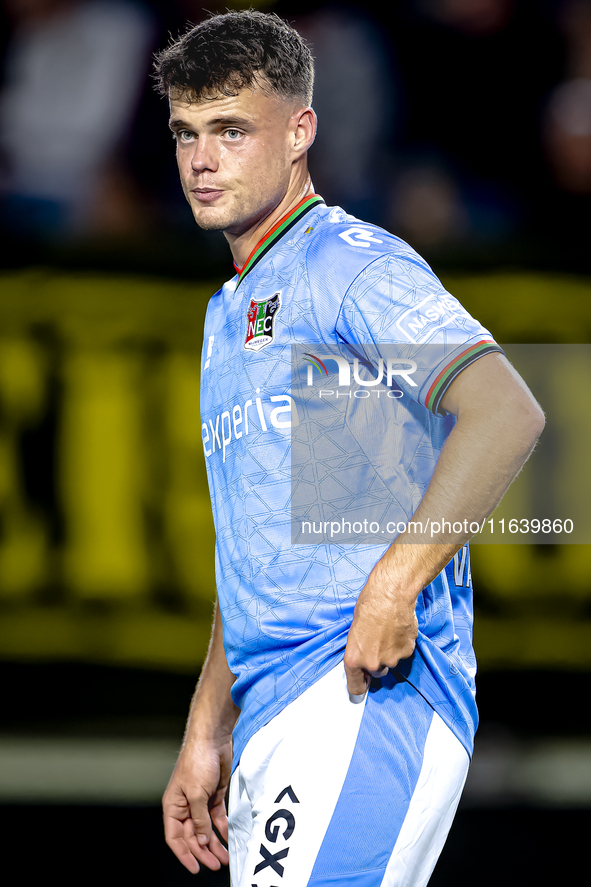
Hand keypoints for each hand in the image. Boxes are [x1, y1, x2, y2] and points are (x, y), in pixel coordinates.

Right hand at [163, 736, 232, 873]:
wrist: (212, 739)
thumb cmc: (197, 761)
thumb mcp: (197, 793)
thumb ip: (199, 820)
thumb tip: (202, 841)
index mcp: (173, 806)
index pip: (174, 837)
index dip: (184, 854)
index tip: (195, 868)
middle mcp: (185, 806)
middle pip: (192, 837)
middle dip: (203, 852)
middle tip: (216, 865)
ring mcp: (200, 802)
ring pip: (206, 830)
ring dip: (215, 844)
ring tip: (225, 858)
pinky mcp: (214, 796)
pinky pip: (217, 818)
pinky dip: (223, 829)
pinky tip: (229, 839)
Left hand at [344, 558, 418, 695]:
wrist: (390, 595)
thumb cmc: (369, 607)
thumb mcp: (354, 631)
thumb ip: (359, 651)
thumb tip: (364, 661)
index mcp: (355, 659)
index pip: (356, 688)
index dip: (360, 686)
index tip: (363, 686)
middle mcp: (373, 664)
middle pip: (377, 673)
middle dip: (378, 662)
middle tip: (378, 642)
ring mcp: (392, 660)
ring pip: (392, 662)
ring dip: (391, 651)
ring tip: (388, 631)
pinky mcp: (407, 652)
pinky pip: (404, 653)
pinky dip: (402, 644)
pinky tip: (398, 629)